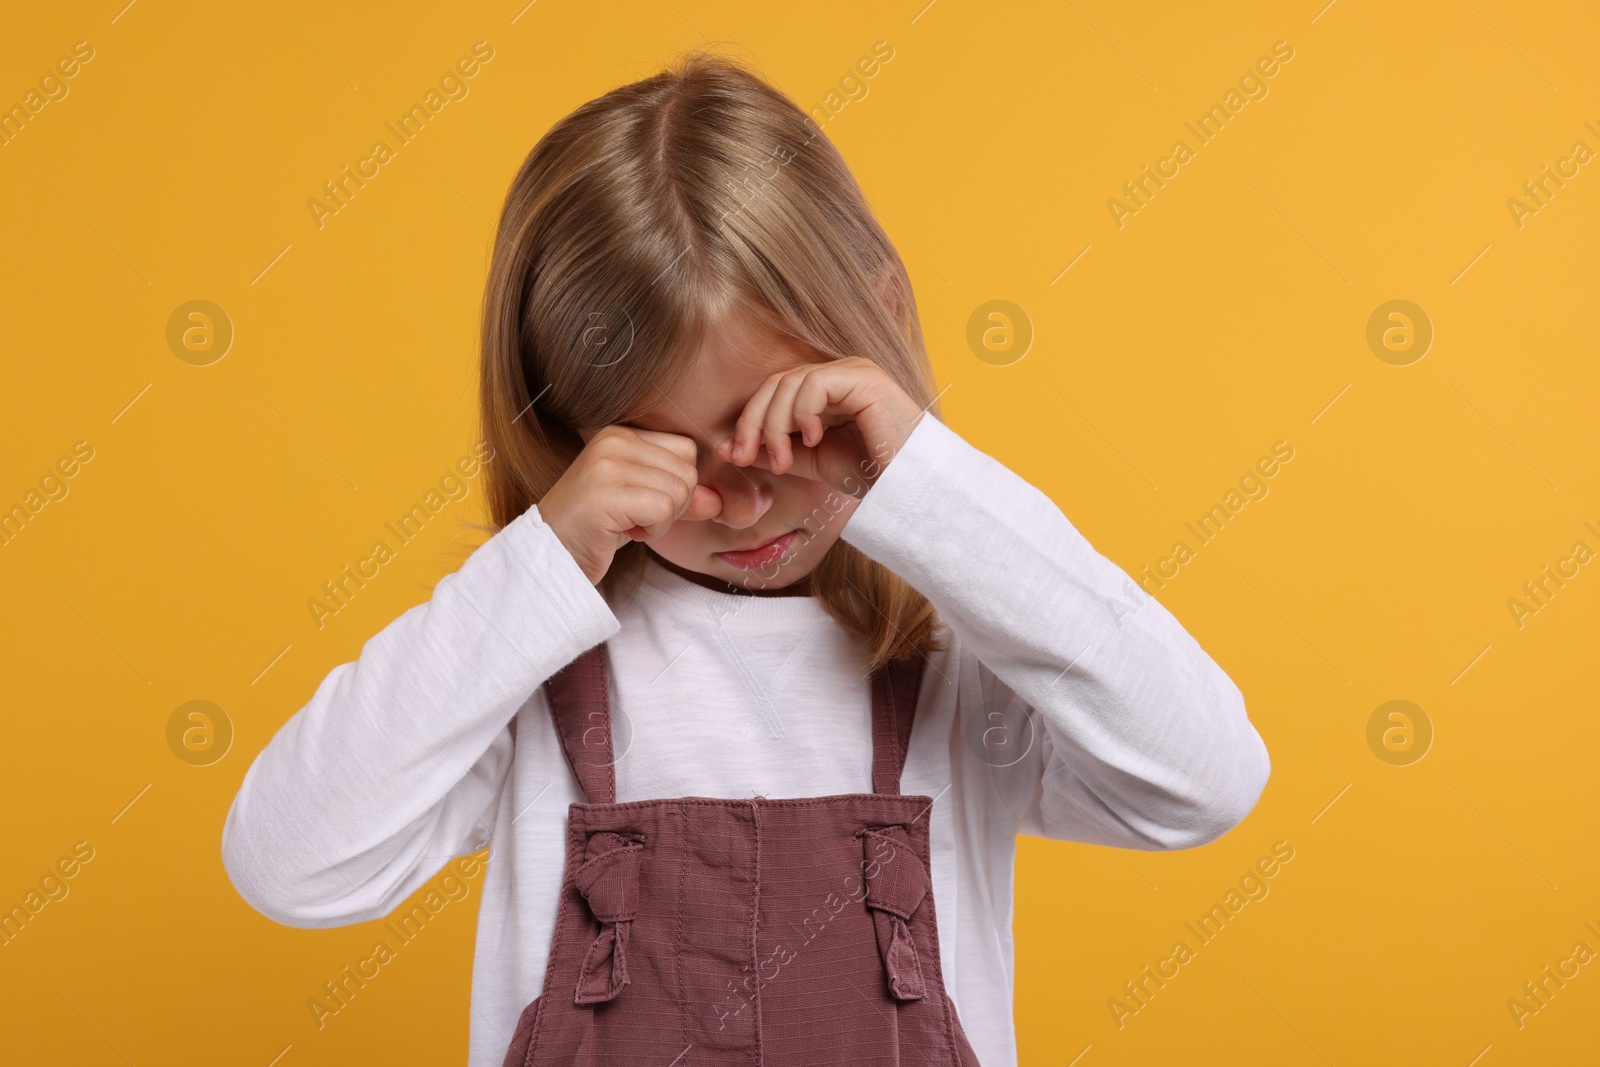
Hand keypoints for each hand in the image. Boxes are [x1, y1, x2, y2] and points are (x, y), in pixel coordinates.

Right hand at [538, 426, 721, 584]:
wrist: (550, 557)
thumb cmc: (596, 529)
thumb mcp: (643, 506)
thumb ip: (680, 497)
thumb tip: (718, 501)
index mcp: (620, 434)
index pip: (686, 449)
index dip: (678, 485)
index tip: (644, 504)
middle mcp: (613, 440)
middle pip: (688, 470)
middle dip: (673, 505)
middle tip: (636, 518)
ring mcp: (607, 464)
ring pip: (680, 490)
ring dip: (662, 520)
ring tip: (628, 524)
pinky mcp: (605, 494)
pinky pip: (664, 508)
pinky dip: (654, 529)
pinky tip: (625, 532)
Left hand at [713, 357, 924, 497]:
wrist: (908, 486)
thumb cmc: (869, 474)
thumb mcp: (810, 461)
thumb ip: (775, 449)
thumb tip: (728, 447)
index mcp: (826, 390)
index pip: (773, 391)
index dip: (748, 421)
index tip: (736, 456)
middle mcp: (838, 374)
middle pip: (776, 383)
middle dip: (753, 422)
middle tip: (747, 457)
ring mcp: (852, 371)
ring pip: (790, 383)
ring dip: (775, 425)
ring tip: (786, 460)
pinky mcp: (864, 377)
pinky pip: (815, 383)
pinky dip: (803, 413)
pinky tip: (814, 439)